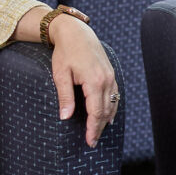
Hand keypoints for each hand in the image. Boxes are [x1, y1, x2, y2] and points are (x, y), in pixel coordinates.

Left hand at [49, 15, 118, 146]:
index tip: (89, 141)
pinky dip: (112, 107)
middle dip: (100, 128)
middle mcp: (106, 80)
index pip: (96, 113)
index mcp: (94, 81)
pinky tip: (108, 116)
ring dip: (106, 119)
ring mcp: (111, 76)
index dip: (93, 129)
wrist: (76, 32)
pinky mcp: (111, 73)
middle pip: (106, 111)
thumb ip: (65, 97)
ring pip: (113, 104)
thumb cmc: (65, 52)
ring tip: (98, 132)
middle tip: (92, 142)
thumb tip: (65, 117)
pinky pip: (115, 95)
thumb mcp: (60, 75)